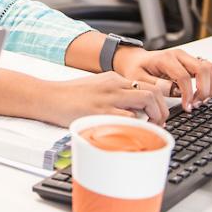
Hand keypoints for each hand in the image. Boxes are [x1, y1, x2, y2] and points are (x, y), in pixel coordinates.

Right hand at [45, 72, 170, 126]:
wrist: (48, 97)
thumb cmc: (69, 96)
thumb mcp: (95, 87)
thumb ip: (113, 95)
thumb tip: (132, 112)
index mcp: (113, 78)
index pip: (147, 84)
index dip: (159, 101)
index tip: (158, 114)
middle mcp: (114, 85)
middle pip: (152, 91)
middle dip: (162, 109)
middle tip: (160, 123)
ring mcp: (108, 97)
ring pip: (146, 100)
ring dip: (155, 116)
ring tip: (152, 129)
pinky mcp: (101, 111)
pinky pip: (129, 117)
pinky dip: (138, 125)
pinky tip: (135, 132)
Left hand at [112, 47, 211, 111]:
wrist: (134, 60)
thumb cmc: (136, 69)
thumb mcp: (138, 79)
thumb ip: (157, 86)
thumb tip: (176, 92)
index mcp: (165, 58)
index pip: (184, 77)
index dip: (188, 94)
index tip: (187, 107)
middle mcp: (179, 55)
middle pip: (204, 69)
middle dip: (203, 90)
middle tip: (195, 104)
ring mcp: (187, 57)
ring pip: (210, 68)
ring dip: (210, 86)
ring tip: (200, 100)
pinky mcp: (191, 62)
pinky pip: (209, 70)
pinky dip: (210, 83)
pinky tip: (201, 94)